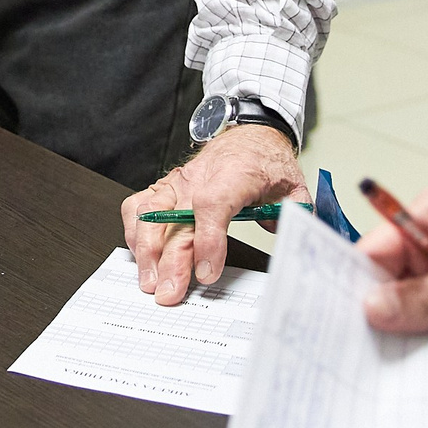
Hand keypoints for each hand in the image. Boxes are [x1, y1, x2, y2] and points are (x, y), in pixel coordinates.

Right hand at [122, 126, 305, 305]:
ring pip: (150, 214)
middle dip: (171, 261)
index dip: (208, 241)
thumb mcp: (292, 187)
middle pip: (177, 220)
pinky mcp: (166, 187)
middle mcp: (200, 178)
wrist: (250, 134)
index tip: (207, 273)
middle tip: (170, 293)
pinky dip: (134, 232)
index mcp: (235, 175)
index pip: (213, 205)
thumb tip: (293, 243)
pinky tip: (139, 256)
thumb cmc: (267, 161)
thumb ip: (293, 217)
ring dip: (145, 251)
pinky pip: (138, 206)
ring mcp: (178, 182)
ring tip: (149, 282)